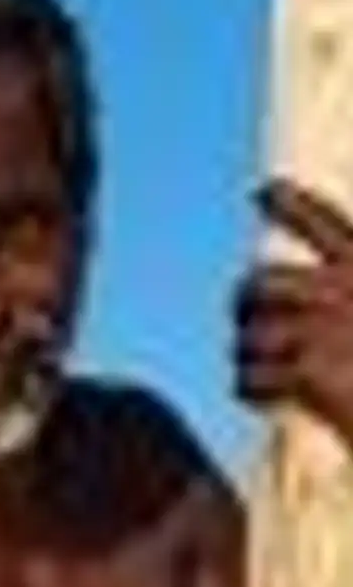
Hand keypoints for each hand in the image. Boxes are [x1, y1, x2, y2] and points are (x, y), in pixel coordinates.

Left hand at [234, 178, 352, 444]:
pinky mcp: (311, 369)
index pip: (325, 224)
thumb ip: (334, 295)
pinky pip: (250, 377)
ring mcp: (326, 328)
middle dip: (244, 304)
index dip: (291, 204)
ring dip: (247, 356)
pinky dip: (250, 389)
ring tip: (264, 370)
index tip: (262, 192)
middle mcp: (345, 290)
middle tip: (247, 323)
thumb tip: (273, 293)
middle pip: (259, 283)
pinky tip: (264, 394)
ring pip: (249, 335)